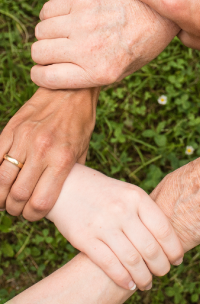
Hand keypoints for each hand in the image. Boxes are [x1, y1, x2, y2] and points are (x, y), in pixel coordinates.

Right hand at [0, 87, 97, 220]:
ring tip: (5, 198)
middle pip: (18, 195)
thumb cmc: (80, 122)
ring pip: (1, 180)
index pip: (41, 202)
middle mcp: (42, 151)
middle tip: (17, 208)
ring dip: (0, 195)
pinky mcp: (11, 129)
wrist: (70, 91)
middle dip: (15, 209)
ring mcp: (24, 139)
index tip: (33, 214)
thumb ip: (69, 173)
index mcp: (63, 160)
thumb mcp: (82, 150)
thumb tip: (58, 195)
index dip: (33, 215)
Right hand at [31, 0, 178, 88]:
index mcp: (99, 73)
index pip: (46, 78)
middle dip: (43, 55)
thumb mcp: (122, 72)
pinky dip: (50, 15)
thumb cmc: (140, 45)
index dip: (40, 75)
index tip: (43, 71)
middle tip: (56, 51)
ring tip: (63, 34)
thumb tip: (59, 76)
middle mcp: (88, 49)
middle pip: (39, 52)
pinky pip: (48, 9)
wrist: (158, 13)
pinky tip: (64, 18)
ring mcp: (84, 22)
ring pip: (41, 31)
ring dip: (47, 34)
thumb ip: (90, 76)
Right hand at [47, 164, 183, 290]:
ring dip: (144, 277)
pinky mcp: (85, 238)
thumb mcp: (127, 193)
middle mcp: (122, 210)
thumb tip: (168, 241)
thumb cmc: (104, 192)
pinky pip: (110, 265)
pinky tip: (129, 284)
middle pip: (150, 248)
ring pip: (132, 260)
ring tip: (147, 283)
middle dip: (161, 266)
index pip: (163, 229)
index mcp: (136, 196)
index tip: (177, 259)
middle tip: (163, 273)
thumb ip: (145, 212)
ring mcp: (103, 224)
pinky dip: (123, 279)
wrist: (67, 185)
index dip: (174, 249)